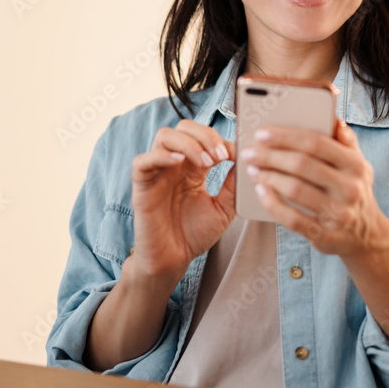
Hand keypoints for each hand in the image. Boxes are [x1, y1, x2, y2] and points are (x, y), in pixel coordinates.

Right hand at [130, 119, 234, 277]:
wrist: (174, 260)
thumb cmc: (195, 234)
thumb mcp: (224, 207)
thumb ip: (233, 184)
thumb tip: (246, 159)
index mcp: (192, 167)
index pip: (203, 136)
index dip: (220, 139)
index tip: (236, 154)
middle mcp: (174, 165)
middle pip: (183, 127)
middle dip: (205, 135)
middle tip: (221, 156)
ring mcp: (157, 173)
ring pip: (164, 136)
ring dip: (189, 144)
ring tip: (206, 163)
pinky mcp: (141, 186)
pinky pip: (142, 161)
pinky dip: (161, 156)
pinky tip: (180, 164)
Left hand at [242, 120, 388, 255]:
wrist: (366, 234)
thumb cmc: (353, 189)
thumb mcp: (358, 163)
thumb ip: (345, 140)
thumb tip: (333, 117)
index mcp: (355, 165)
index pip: (317, 143)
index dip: (286, 136)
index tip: (262, 133)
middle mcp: (349, 188)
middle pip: (302, 165)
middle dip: (271, 156)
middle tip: (250, 152)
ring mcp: (338, 213)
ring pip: (295, 190)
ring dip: (268, 177)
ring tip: (253, 169)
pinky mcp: (324, 234)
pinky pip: (292, 218)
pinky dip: (272, 203)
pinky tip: (261, 191)